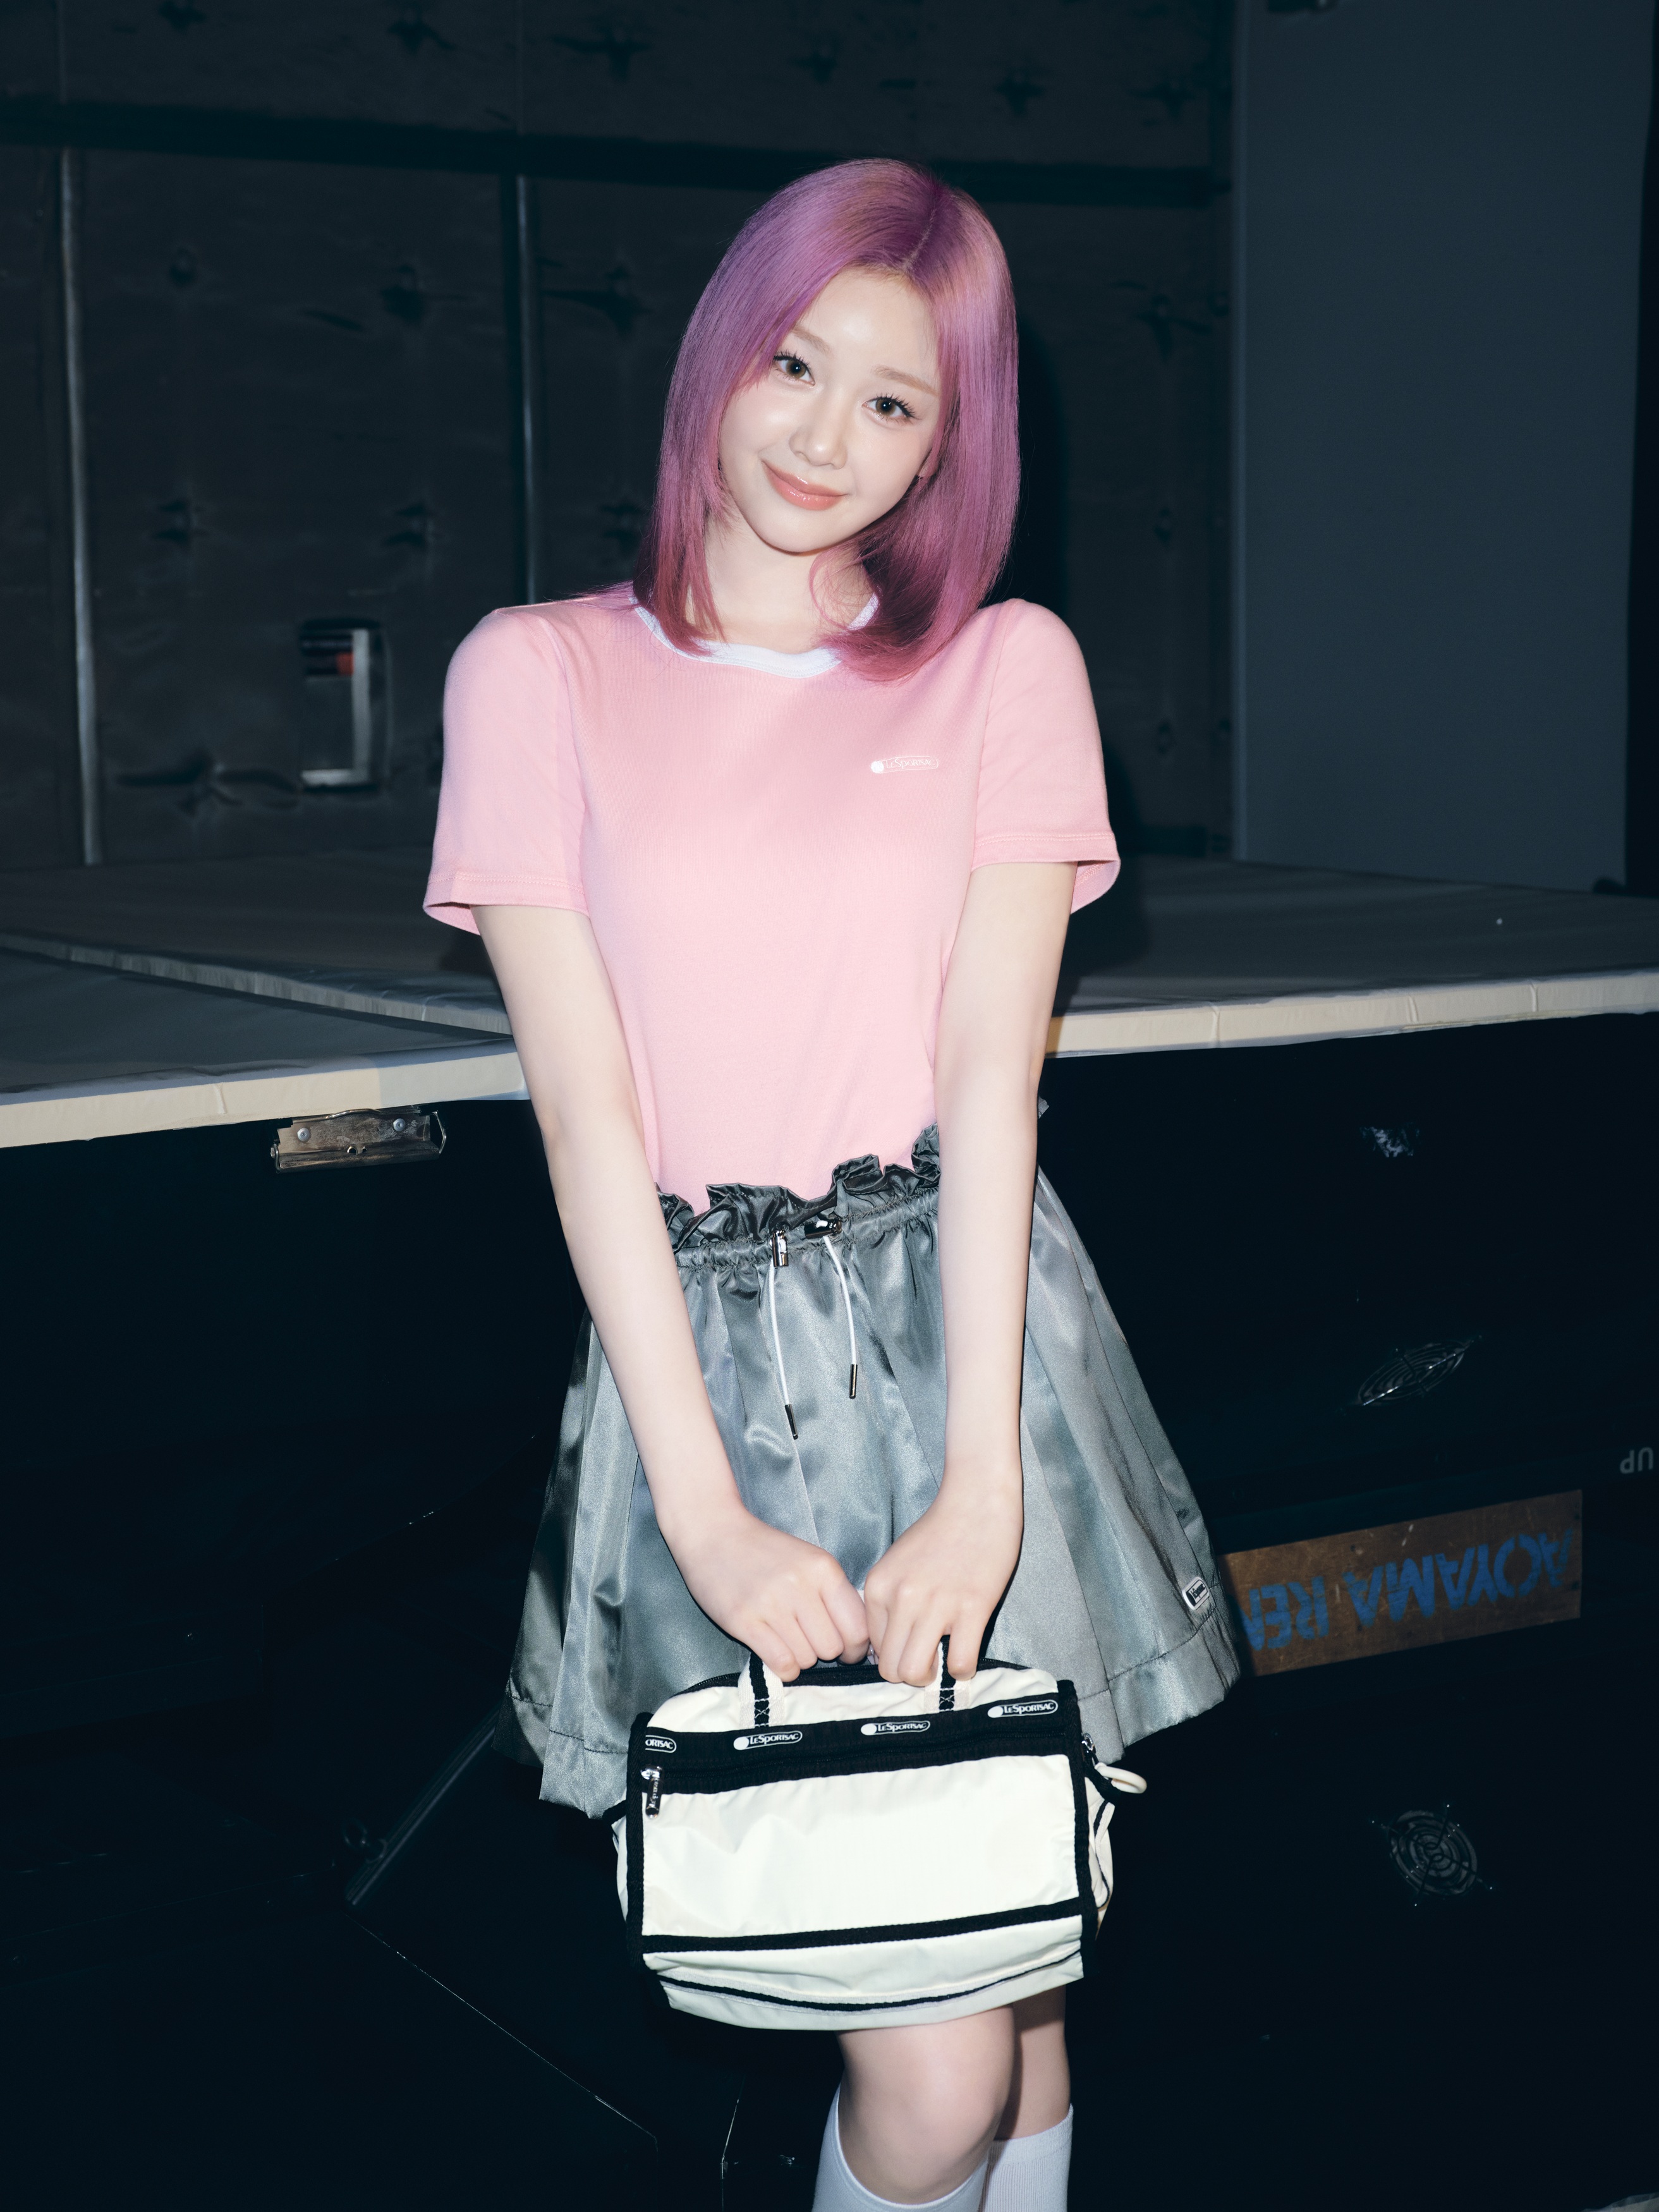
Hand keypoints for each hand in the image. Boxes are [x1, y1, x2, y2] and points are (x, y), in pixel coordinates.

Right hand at [666, 1502, 868, 1678]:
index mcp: (823, 1568)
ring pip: (807, 1659)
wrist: (714, 1533)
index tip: (847, 1650)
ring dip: (801, 1657)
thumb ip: (834, 1593)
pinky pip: (782, 1664)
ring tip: (787, 1638)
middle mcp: (801, 1585)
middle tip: (809, 1641)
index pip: (858, 1627)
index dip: (857, 1648)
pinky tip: (776, 1652)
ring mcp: (771, 1603)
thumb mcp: (809, 1560)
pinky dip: (784, 1668)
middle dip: (824, 1652)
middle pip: (833, 1647)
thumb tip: (858, 1638)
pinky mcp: (744, 1621)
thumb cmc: (764, 1550)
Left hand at [864, 1468, 1022, 1685]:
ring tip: (942, 1660)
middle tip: (926, 1660)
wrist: (977, 1499)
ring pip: (915, 1672)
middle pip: (890, 1667)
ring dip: (930, 1676)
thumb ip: (889, 1599)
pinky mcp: (972, 1609)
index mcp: (880, 1586)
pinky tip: (965, 1653)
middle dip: (908, 1673)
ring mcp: (936, 1605)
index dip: (892, 1654)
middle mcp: (902, 1598)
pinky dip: (962, 1669)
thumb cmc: (940, 1530)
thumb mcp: (898, 1561)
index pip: (872, 1647)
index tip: (910, 1647)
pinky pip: (959, 1664)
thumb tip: (888, 1646)